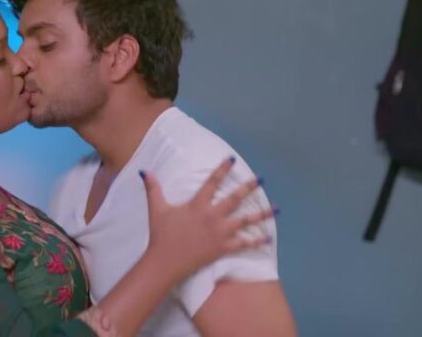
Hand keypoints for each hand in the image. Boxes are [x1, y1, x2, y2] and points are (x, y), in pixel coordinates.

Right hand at [140, 158, 274, 283]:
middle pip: (234, 199)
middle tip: (261, 178)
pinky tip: (268, 238)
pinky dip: (256, 241)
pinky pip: (243, 243)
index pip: (212, 183)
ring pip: (245, 221)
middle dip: (248, 187)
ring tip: (277, 208)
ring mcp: (220, 233)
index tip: (232, 159)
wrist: (166, 261)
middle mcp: (212, 216)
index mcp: (197, 205)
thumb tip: (144, 171)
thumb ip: (153, 189)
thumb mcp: (156, 209)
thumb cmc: (161, 234)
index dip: (222, 170)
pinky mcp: (223, 248)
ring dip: (262, 214)